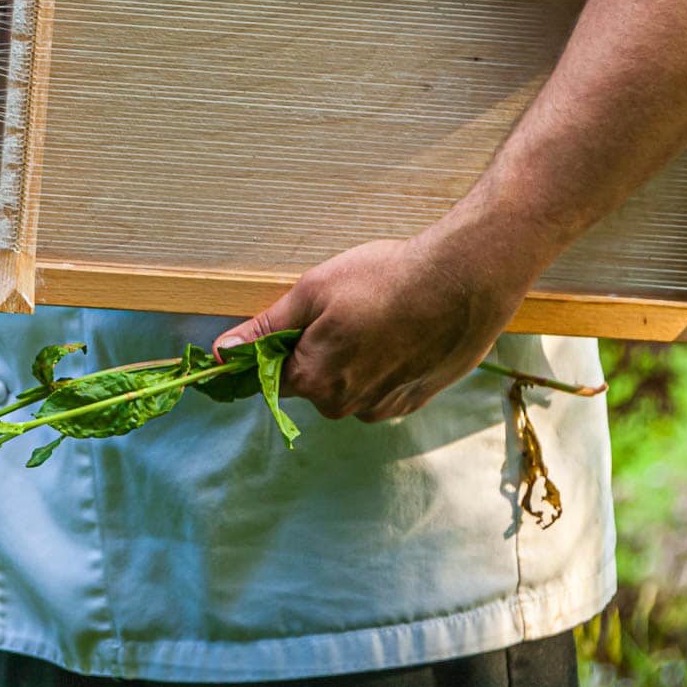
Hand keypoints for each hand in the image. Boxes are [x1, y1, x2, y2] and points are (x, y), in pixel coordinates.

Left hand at [213, 223, 533, 422]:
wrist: (463, 281)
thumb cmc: (385, 280)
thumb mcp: (313, 292)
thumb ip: (266, 328)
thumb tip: (223, 353)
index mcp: (313, 380)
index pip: (270, 377)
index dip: (275, 348)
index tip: (294, 323)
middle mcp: (345, 405)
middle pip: (311, 381)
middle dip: (317, 349)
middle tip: (343, 308)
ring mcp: (383, 407)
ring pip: (348, 384)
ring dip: (353, 357)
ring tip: (378, 316)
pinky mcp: (415, 401)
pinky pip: (382, 386)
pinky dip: (385, 363)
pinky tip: (401, 331)